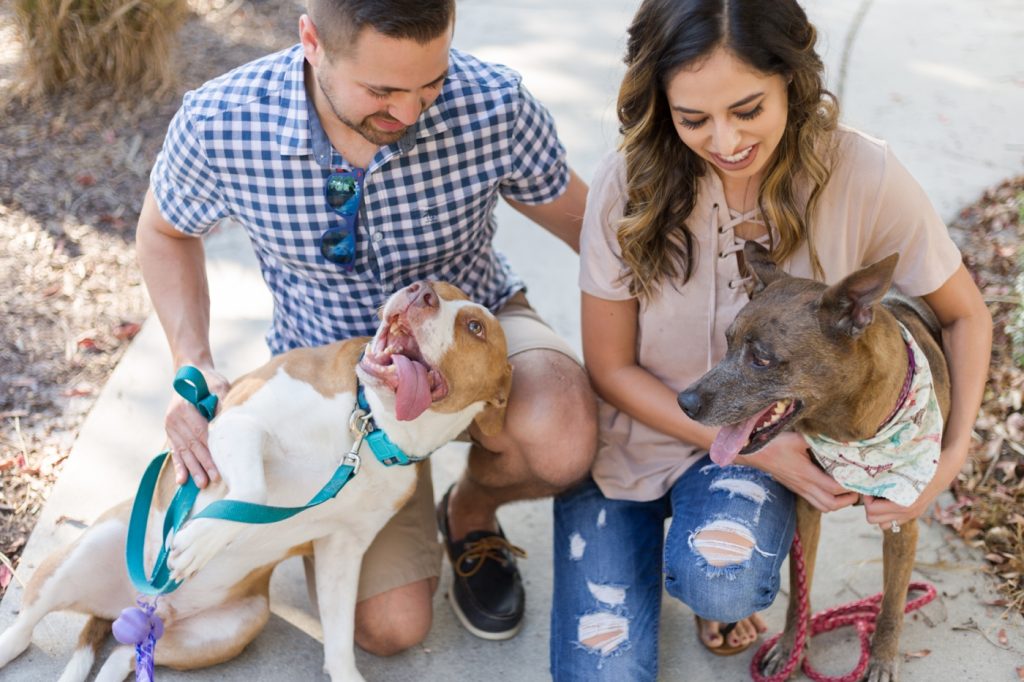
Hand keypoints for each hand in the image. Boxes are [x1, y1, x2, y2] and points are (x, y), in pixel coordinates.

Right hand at [164, 366, 229, 486]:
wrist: (189, 373)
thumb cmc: (208, 380)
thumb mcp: (218, 385)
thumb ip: (222, 400)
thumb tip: (227, 420)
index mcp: (185, 407)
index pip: (200, 433)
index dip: (209, 450)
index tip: (219, 465)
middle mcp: (175, 418)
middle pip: (192, 445)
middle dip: (203, 464)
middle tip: (212, 480)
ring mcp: (170, 426)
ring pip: (183, 451)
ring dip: (192, 469)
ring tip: (200, 484)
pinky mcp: (170, 431)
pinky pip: (175, 451)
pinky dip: (179, 465)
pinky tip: (181, 480)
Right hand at [745, 432, 859, 512]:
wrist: (755, 453)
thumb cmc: (775, 444)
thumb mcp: (799, 438)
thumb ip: (819, 440)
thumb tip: (839, 438)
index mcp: (806, 473)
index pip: (833, 488)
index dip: (849, 486)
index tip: (860, 478)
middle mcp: (803, 485)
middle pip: (830, 504)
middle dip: (848, 500)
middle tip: (857, 488)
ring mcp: (799, 489)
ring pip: (823, 506)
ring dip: (838, 503)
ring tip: (847, 491)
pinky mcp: (796, 489)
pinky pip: (815, 501)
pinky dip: (827, 500)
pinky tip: (831, 489)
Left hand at [863, 443, 962, 529]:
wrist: (944, 468)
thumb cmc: (919, 465)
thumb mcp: (899, 470)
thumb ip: (882, 479)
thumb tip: (864, 483)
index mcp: (903, 504)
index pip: (871, 510)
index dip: (866, 498)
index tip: (870, 486)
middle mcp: (907, 513)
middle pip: (873, 519)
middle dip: (870, 505)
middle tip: (873, 491)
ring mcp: (912, 515)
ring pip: (882, 523)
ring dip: (878, 511)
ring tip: (881, 495)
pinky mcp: (914, 513)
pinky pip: (893, 521)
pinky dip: (888, 513)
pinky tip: (890, 498)